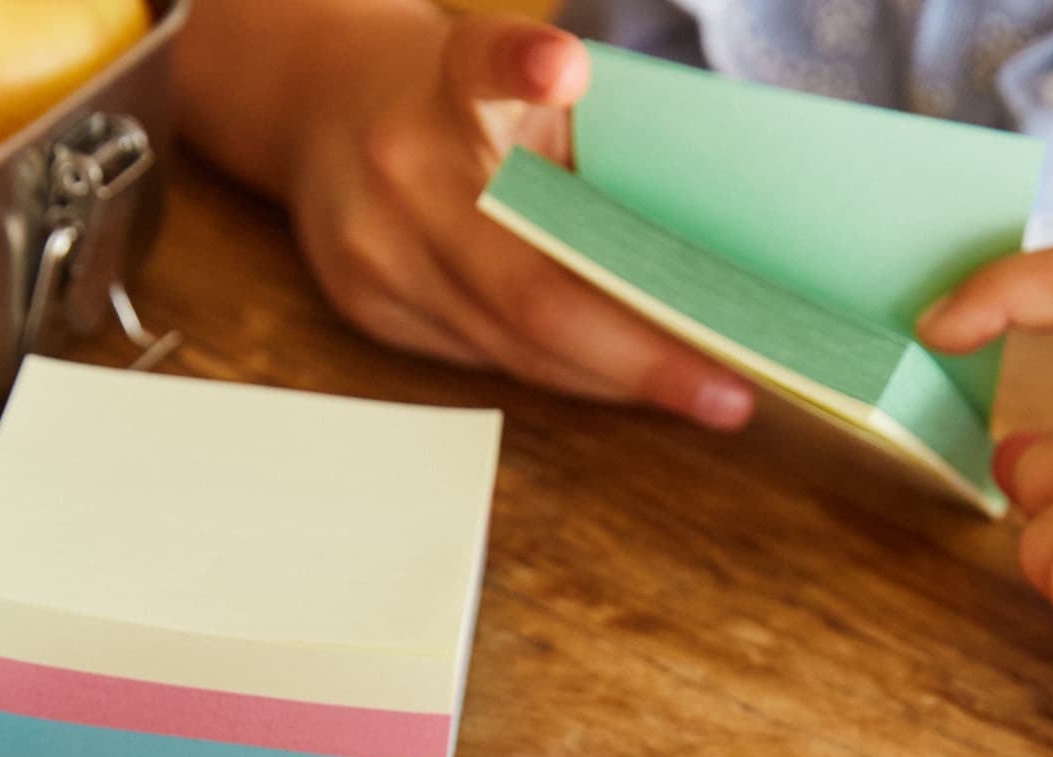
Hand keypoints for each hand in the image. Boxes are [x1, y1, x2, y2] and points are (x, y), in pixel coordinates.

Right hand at [280, 6, 752, 427]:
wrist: (325, 107)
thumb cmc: (458, 102)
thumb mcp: (517, 88)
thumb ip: (582, 144)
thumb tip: (704, 248)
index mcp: (451, 80)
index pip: (484, 64)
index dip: (522, 64)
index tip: (563, 65)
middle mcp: (403, 162)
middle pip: (531, 287)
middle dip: (640, 356)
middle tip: (727, 393)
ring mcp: (374, 244)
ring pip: (512, 345)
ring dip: (614, 379)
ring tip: (701, 396)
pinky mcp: (364, 302)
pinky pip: (484, 360)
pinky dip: (563, 373)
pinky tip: (623, 384)